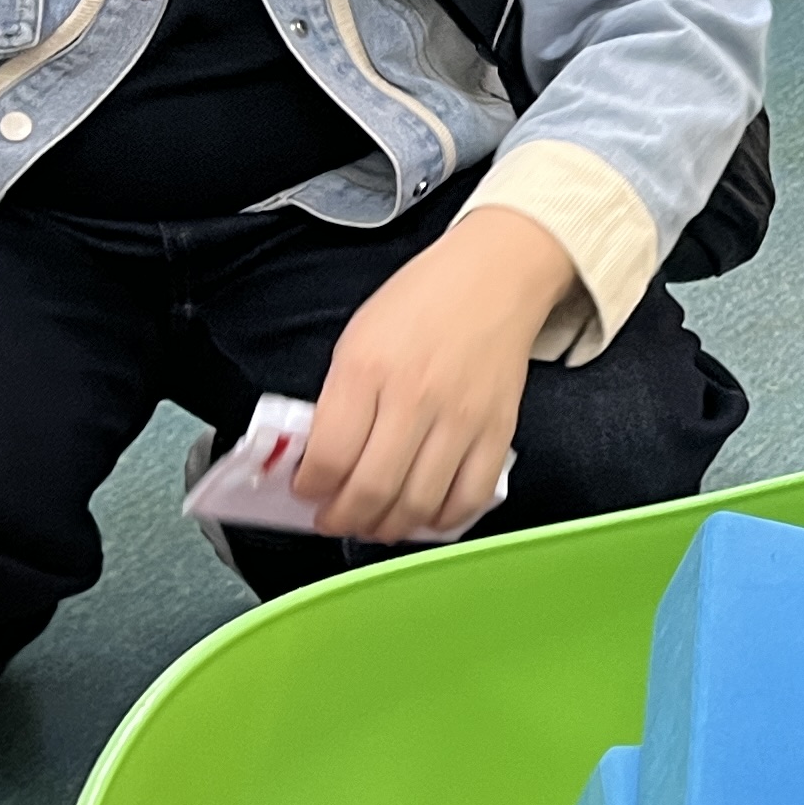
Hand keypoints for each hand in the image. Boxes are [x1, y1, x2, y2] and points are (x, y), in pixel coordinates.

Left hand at [301, 206, 576, 542]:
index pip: (329, 456)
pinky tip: (423, 514)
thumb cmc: (423, 302)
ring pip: (417, 504)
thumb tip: (319, 460)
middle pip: (371, 489)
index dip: (310, 488)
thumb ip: (337, 400)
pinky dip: (441, 519)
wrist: (494, 277)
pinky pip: (469, 497)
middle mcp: (414, 397)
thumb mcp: (357, 338)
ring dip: (387, 527)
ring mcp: (460, 418)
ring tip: (373, 522)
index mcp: (367, 368)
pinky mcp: (497, 431)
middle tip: (333, 519)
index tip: (306, 491)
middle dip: (343, 519)